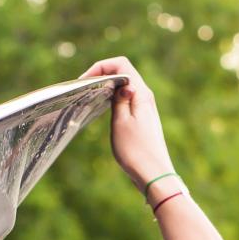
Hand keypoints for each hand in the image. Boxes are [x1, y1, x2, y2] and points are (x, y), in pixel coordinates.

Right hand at [78, 55, 175, 194]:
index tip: (85, 80)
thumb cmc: (136, 151)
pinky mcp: (143, 119)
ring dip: (107, 87)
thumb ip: (118, 98)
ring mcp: (145, 108)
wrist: (154, 175)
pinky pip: (126, 100)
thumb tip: (118, 82)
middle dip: (102, 75)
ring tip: (91, 97)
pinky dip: (113, 99)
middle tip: (85, 88)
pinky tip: (103, 108)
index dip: (101, 66)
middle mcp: (145, 97)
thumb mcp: (121, 122)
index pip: (121, 64)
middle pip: (123, 72)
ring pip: (124, 86)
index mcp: (141, 93)